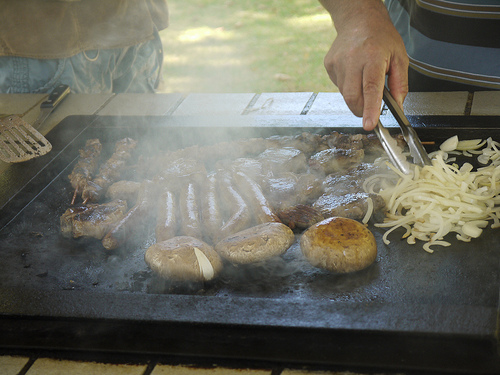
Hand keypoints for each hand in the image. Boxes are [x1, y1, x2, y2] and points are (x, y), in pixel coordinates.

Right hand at [322, 0, 408, 130]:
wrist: (358, 19)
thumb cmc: (381, 37)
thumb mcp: (400, 57)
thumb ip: (401, 84)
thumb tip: (398, 106)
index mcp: (372, 56)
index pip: (371, 88)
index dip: (370, 109)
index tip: (370, 124)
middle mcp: (352, 59)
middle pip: (353, 97)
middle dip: (362, 109)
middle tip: (370, 109)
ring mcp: (338, 62)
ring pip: (345, 94)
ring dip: (356, 96)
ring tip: (364, 78)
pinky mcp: (329, 65)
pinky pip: (339, 86)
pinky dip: (348, 87)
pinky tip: (354, 73)